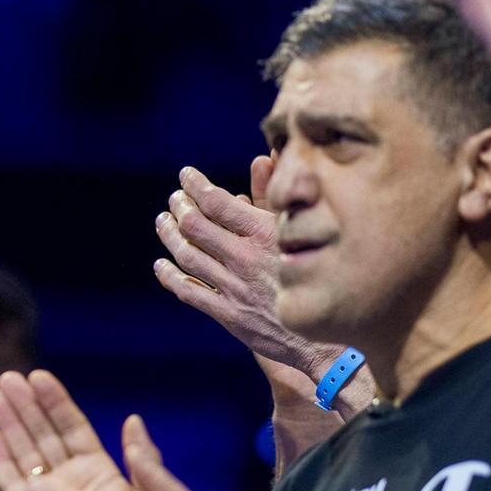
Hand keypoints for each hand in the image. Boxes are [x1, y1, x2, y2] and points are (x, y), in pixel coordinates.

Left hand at [153, 157, 325, 374]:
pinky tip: (162, 265)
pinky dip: (170, 275)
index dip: (195, 184)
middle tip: (175, 198)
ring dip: (169, 235)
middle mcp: (245, 258)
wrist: (329, 331)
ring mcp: (235, 287)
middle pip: (195, 225)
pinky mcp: (229, 314)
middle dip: (179, 206)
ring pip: (187, 255)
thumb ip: (274, 195)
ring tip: (164, 221)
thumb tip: (261, 158)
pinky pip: (188, 290)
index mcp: (265, 233)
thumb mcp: (301, 229)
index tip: (186, 175)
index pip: (216, 201)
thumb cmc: (320, 272)